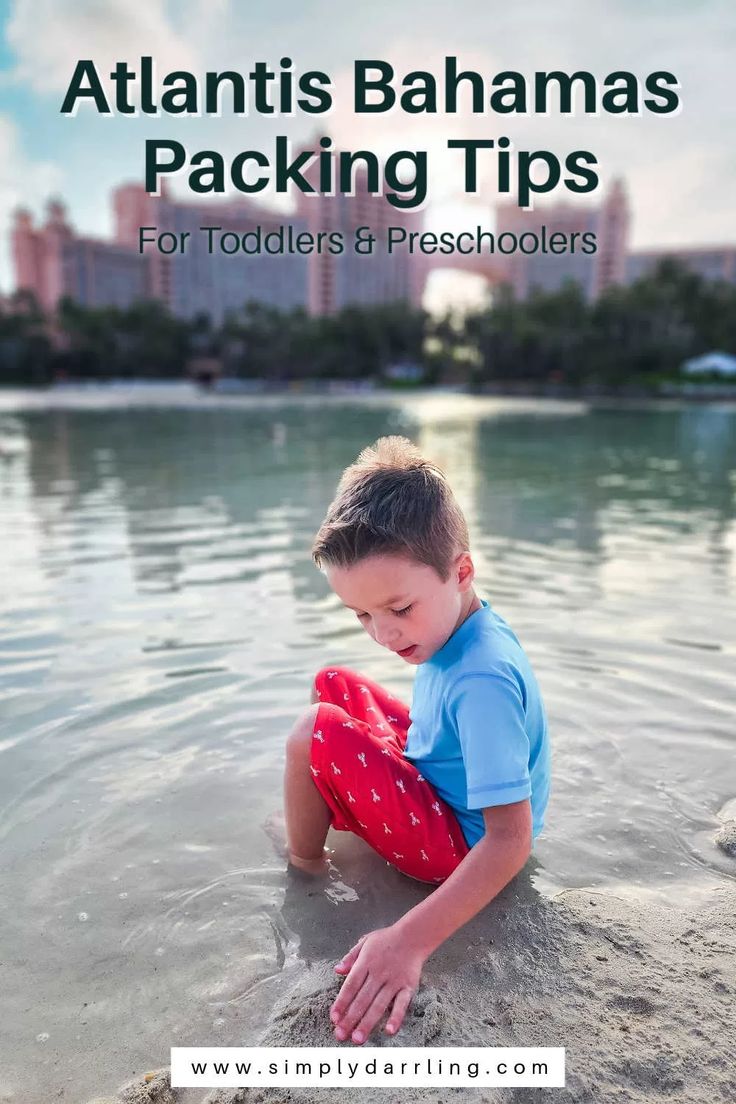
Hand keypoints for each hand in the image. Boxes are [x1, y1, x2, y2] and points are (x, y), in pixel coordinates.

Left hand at [330, 925, 425, 1043]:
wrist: (413, 935)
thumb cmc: (387, 939)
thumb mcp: (365, 942)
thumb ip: (350, 957)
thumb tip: (337, 970)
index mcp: (366, 962)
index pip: (351, 985)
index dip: (341, 1002)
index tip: (334, 1018)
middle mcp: (379, 973)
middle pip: (362, 999)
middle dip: (350, 1018)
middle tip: (341, 1035)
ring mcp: (394, 981)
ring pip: (379, 1005)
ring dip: (368, 1023)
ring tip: (357, 1039)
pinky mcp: (408, 987)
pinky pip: (402, 1004)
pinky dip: (396, 1017)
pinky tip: (389, 1030)